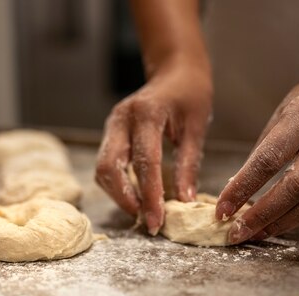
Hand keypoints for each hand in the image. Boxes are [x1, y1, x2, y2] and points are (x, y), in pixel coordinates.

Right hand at [96, 60, 211, 233]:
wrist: (174, 71)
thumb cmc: (190, 95)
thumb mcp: (196, 128)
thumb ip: (188, 166)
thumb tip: (184, 202)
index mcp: (146, 113)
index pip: (144, 162)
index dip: (150, 195)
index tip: (157, 221)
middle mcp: (121, 119)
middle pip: (109, 167)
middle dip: (125, 199)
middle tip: (147, 220)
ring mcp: (111, 126)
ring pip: (102, 170)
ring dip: (119, 195)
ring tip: (143, 210)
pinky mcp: (109, 134)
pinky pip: (105, 166)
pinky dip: (117, 185)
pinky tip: (136, 196)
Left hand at [217, 60, 298, 243]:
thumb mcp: (281, 116)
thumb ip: (262, 152)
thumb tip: (235, 190)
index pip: (269, 158)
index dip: (243, 187)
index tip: (222, 209)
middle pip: (296, 185)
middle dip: (262, 213)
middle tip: (236, 232)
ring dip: (282, 222)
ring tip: (254, 234)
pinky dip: (298, 217)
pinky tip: (276, 225)